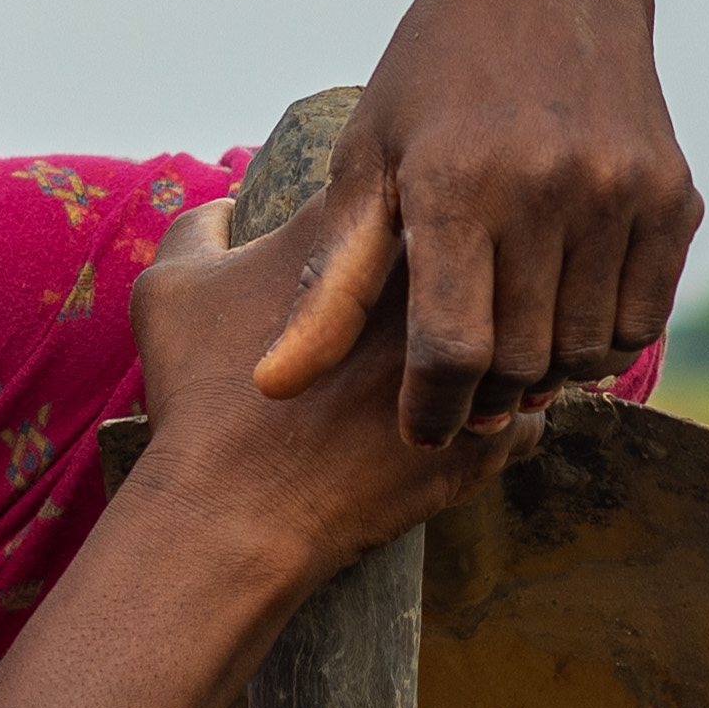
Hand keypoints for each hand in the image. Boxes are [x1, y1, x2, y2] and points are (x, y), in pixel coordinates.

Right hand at [135, 199, 543, 598]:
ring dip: (507, 354)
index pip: (420, 193)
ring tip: (469, 376)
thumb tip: (225, 205)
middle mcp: (438, 288)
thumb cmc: (198, 398)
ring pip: (527, 339)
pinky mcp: (495, 436)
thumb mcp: (171, 291)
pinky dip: (512, 423)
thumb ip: (200, 227)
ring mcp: (477, 364)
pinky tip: (471, 431)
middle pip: (491, 261)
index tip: (390, 257)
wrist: (231, 514)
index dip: (408, 222)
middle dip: (479, 279)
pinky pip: (538, 415)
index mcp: (368, 231)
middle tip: (447, 310)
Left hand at [248, 0, 698, 444]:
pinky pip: (644, 319)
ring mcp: (619, 190)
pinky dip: (605, 347)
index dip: (434, 409)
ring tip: (512, 365)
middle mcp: (545, 186)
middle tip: (465, 400)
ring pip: (586, 351)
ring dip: (546, 378)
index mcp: (455, 184)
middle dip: (486, 401)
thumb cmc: (430, 85)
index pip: (453, 349)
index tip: (422, 427)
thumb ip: (331, 285)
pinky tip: (565, 327)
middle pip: (522, 361)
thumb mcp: (366, 166)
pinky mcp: (672, 194)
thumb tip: (274, 387)